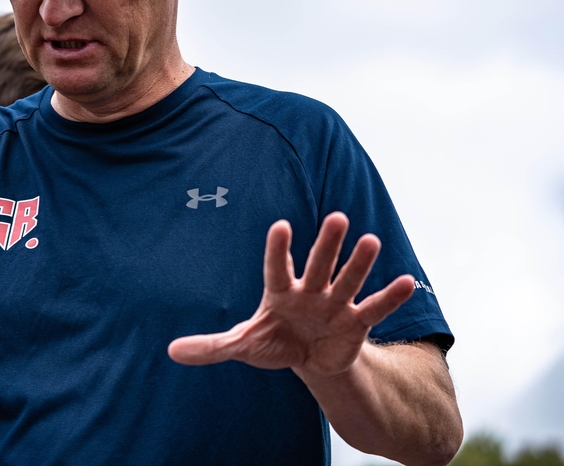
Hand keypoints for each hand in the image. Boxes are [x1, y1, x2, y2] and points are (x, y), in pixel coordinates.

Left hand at [168, 212, 414, 381]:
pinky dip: (389, 298)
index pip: (277, 267)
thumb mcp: (242, 345)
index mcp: (280, 292)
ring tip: (371, 240)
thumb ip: (211, 346)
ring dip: (359, 263)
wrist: (308, 359)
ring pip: (348, 280)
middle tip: (337, 218)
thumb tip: (172, 351)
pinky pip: (374, 309)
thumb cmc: (273, 340)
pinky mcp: (356, 323)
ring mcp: (335, 304)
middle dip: (327, 244)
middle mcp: (310, 290)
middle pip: (319, 264)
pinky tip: (407, 281)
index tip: (280, 226)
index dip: (278, 249)